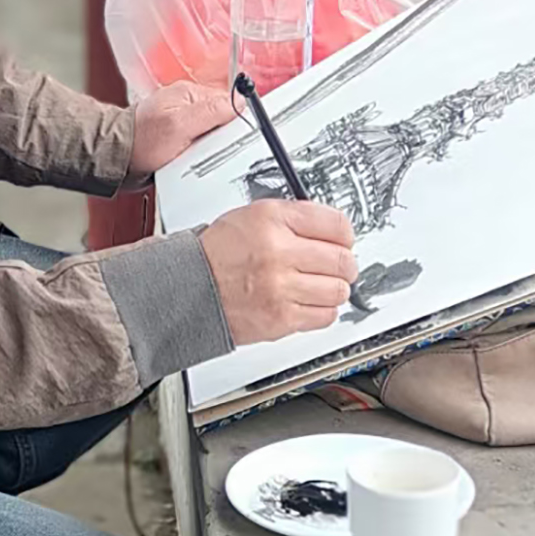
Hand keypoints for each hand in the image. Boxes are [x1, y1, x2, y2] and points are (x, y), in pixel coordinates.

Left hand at [128, 81, 233, 178]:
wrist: (117, 161)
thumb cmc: (140, 141)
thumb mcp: (179, 125)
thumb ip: (210, 112)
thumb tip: (239, 102)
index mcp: (190, 94)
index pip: (229, 102)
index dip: (237, 121)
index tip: (240, 137)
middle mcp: (188, 106)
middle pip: (223, 120)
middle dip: (224, 138)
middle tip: (212, 150)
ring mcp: (184, 123)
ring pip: (214, 137)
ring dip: (212, 150)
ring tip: (198, 157)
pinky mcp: (181, 140)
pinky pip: (202, 148)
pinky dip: (201, 157)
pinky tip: (193, 162)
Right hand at [201, 201, 357, 345]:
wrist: (189, 288)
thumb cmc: (219, 254)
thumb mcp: (252, 216)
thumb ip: (294, 218)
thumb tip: (332, 230)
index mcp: (272, 220)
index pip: (336, 224)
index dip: (345, 234)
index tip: (344, 240)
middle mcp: (278, 252)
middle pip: (342, 260)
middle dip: (345, 264)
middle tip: (339, 265)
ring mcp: (281, 288)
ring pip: (338, 290)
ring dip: (335, 289)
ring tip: (321, 285)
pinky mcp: (281, 319)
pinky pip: (325, 316)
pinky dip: (323, 310)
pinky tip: (308, 302)